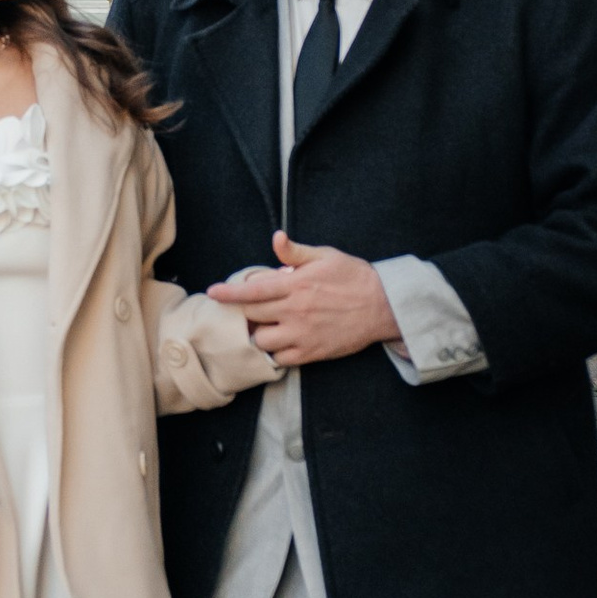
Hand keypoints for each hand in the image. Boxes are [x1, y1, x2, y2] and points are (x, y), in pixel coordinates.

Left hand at [208, 233, 400, 365]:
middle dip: (245, 312)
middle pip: (252, 316)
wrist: (383, 306)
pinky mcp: (312, 352)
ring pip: (262, 341)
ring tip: (265, 325)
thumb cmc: (353, 277)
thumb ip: (295, 252)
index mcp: (296, 285)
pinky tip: (279, 341)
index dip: (229, 293)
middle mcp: (295, 311)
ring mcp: (302, 334)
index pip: (253, 290)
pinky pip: (280, 359)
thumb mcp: (325, 256)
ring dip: (258, 333)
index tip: (213, 293)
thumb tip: (275, 238)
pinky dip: (274, 352)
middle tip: (251, 308)